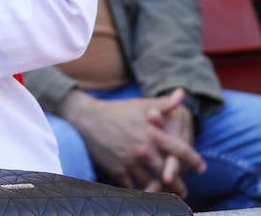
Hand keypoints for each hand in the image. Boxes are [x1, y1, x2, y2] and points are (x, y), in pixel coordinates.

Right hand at [58, 88, 202, 194]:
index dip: (194, 160)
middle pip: (168, 173)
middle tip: (184, 191)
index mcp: (152, 134)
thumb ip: (164, 104)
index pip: (180, 150)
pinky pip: (132, 186)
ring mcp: (129, 161)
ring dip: (160, 189)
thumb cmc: (116, 111)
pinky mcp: (117, 170)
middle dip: (178, 184)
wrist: (86, 118)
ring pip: (151, 183)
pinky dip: (139, 191)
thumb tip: (183, 94)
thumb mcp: (141, 105)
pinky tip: (144, 192)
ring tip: (166, 194)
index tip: (202, 168)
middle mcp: (143, 150)